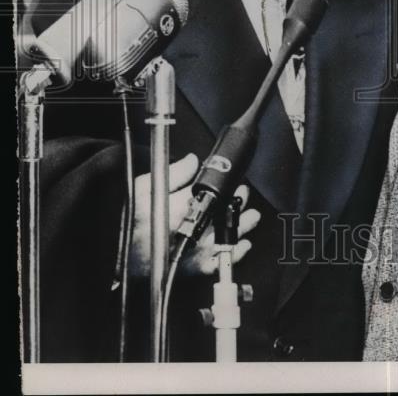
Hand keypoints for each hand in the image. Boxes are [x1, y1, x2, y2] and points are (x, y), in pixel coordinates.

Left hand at [129, 153, 261, 278]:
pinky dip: (233, 254)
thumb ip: (171, 175)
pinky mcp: (196, 264)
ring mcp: (197, 243)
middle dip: (238, 203)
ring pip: (226, 234)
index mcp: (185, 203)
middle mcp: (194, 223)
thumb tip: (192, 160)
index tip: (236, 182)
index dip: (226, 186)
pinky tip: (241, 244)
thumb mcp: (145, 190)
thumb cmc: (131, 223)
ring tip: (249, 218)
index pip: (211, 191)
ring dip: (241, 226)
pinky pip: (219, 261)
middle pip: (224, 211)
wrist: (121, 255)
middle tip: (243, 198)